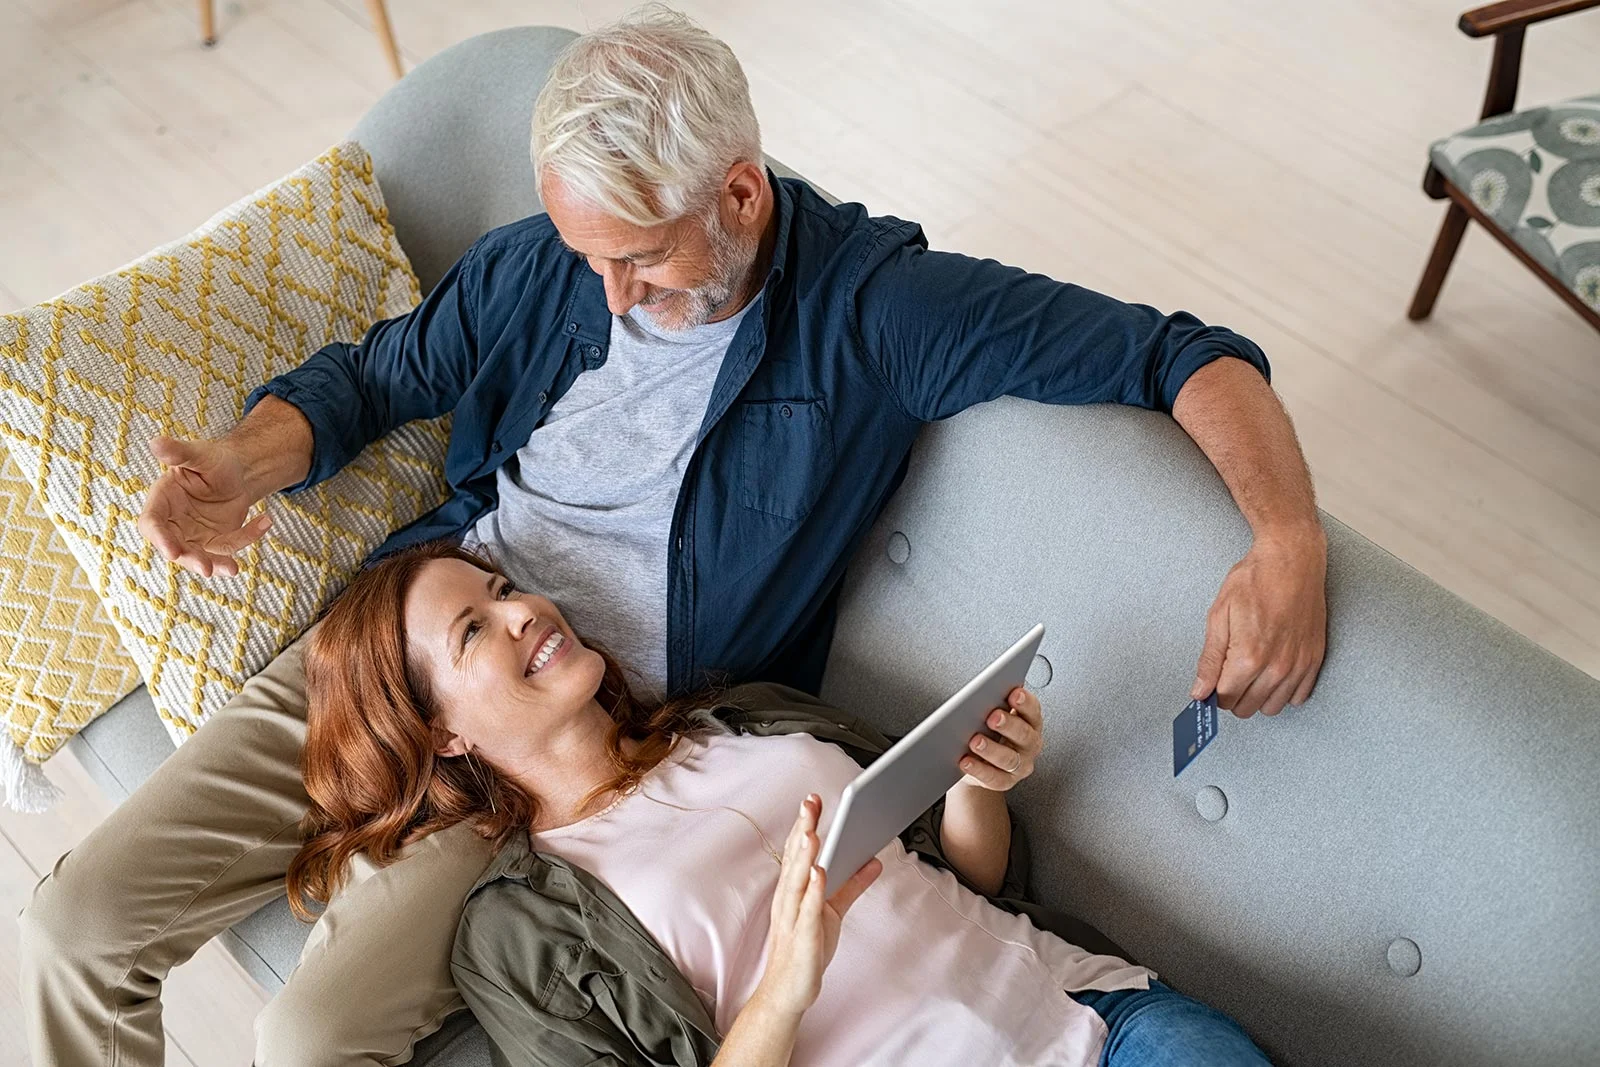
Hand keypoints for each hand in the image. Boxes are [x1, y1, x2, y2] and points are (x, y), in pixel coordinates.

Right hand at [136, 435, 272, 578]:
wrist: (237, 472)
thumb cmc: (212, 460)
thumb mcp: (198, 454)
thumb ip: (178, 452)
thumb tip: (156, 442)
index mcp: (161, 501)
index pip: (152, 524)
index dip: (160, 539)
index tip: (172, 551)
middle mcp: (174, 524)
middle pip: (176, 548)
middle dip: (190, 559)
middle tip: (206, 568)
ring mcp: (194, 536)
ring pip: (201, 556)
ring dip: (216, 563)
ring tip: (233, 568)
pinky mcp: (216, 542)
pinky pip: (230, 546)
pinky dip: (247, 537)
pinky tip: (265, 521)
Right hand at [756, 794, 880, 1019]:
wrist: (788, 992)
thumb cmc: (806, 949)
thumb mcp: (834, 912)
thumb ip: (852, 885)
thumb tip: (874, 859)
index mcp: (794, 890)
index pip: (797, 851)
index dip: (804, 824)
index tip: (812, 800)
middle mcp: (789, 899)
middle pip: (795, 858)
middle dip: (803, 829)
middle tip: (811, 802)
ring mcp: (792, 918)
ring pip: (798, 881)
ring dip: (805, 855)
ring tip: (813, 832)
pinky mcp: (801, 938)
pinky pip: (807, 912)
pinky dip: (812, 892)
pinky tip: (819, 873)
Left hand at [958, 686, 1041, 791]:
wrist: (981, 763)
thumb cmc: (988, 730)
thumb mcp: (993, 715)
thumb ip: (993, 704)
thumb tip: (979, 695)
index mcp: (1030, 722)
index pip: (1032, 710)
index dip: (1025, 702)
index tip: (1014, 693)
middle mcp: (1030, 744)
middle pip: (1024, 734)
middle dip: (1008, 725)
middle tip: (993, 717)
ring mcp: (1020, 765)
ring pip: (1009, 758)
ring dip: (992, 749)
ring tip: (975, 741)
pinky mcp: (1006, 782)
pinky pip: (994, 778)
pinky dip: (979, 770)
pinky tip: (965, 761)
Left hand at [1191, 529, 1327, 717]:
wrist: (1292, 560)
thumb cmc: (1254, 581)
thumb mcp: (1219, 616)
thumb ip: (1209, 660)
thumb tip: (1199, 692)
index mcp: (1249, 657)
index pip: (1225, 699)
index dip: (1213, 692)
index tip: (1212, 682)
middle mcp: (1277, 667)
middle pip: (1247, 707)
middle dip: (1233, 695)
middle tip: (1229, 673)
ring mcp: (1299, 665)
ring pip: (1272, 707)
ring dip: (1257, 696)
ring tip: (1251, 671)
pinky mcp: (1314, 659)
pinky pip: (1298, 697)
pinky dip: (1283, 691)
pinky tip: (1272, 671)